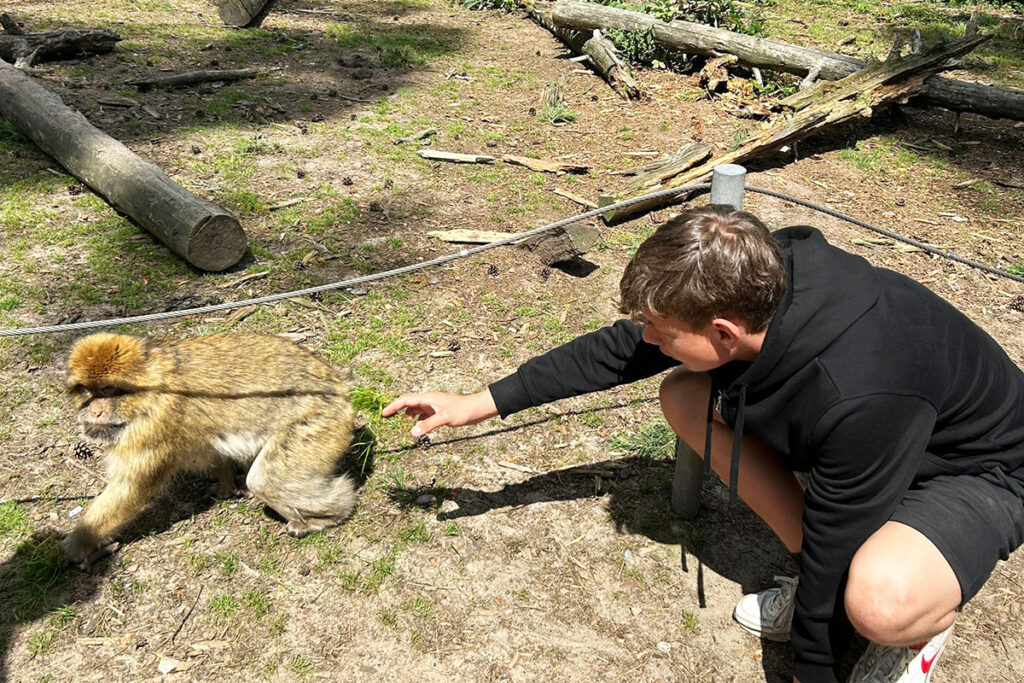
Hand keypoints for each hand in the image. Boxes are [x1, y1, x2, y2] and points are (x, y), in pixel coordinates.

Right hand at [382, 389, 497, 436]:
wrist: (477, 409)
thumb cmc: (463, 410)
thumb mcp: (445, 418)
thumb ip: (428, 425)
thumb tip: (413, 432)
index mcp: (428, 398)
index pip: (406, 400)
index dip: (393, 406)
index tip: (384, 414)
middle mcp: (429, 400)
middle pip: (408, 403)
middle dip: (396, 409)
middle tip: (386, 418)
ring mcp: (433, 406)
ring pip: (415, 409)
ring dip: (406, 415)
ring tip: (397, 424)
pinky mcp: (438, 412)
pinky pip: (423, 415)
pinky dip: (417, 421)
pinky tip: (416, 427)